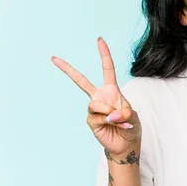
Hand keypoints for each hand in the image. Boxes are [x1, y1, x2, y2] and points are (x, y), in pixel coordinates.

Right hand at [51, 37, 141, 157]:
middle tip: (53, 58)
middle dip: (67, 69)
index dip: (104, 54)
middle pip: (81, 81)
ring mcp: (94, 109)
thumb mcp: (133, 116)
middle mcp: (100, 97)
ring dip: (109, 112)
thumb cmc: (130, 127)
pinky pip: (97, 116)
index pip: (107, 69)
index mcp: (111, 90)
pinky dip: (108, 120)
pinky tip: (113, 126)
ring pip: (95, 103)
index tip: (99, 40)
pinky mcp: (91, 121)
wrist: (126, 145)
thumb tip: (109, 114)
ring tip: (117, 120)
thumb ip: (124, 112)